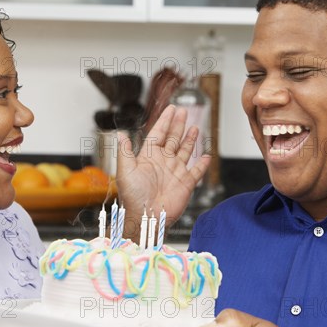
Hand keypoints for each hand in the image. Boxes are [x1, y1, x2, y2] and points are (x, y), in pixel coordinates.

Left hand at [116, 105, 210, 237]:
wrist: (146, 217)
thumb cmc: (133, 197)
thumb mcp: (125, 171)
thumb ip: (125, 151)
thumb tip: (121, 134)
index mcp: (149, 157)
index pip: (158, 134)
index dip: (165, 121)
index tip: (171, 109)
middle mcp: (163, 162)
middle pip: (173, 138)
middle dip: (178, 125)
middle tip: (184, 111)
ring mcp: (175, 172)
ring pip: (185, 151)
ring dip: (190, 140)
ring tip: (195, 127)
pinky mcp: (185, 183)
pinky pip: (196, 171)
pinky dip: (202, 164)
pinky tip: (206, 156)